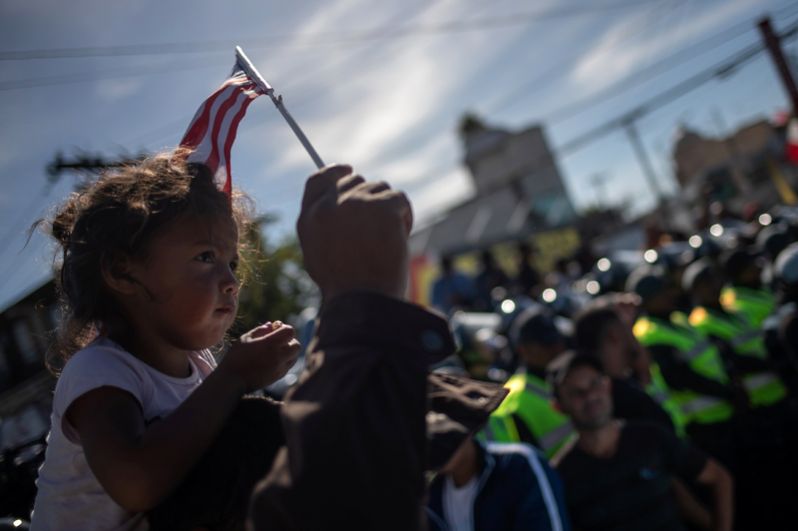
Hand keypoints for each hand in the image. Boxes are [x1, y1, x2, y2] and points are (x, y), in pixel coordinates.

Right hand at [219, 321, 300, 392]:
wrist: (232, 381)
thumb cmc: (236, 357)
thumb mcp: (245, 339)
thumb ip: (260, 330)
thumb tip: (271, 325)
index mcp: (270, 344)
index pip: (290, 331)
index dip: (284, 328)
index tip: (275, 329)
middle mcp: (278, 356)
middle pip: (296, 344)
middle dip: (289, 340)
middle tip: (277, 341)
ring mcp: (280, 368)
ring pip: (295, 356)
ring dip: (289, 351)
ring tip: (275, 351)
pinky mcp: (278, 376)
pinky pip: (288, 366)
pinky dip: (285, 361)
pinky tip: (272, 360)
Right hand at [297, 164, 412, 301]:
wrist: (364, 303)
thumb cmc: (348, 290)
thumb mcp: (320, 256)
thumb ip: (325, 226)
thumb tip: (342, 203)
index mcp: (309, 219)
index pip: (319, 180)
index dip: (335, 172)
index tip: (349, 170)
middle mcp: (328, 206)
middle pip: (355, 182)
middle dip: (370, 198)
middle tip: (381, 224)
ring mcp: (355, 203)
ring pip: (380, 189)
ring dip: (388, 210)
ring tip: (388, 241)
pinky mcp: (382, 207)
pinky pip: (399, 199)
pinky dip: (404, 217)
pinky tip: (399, 239)